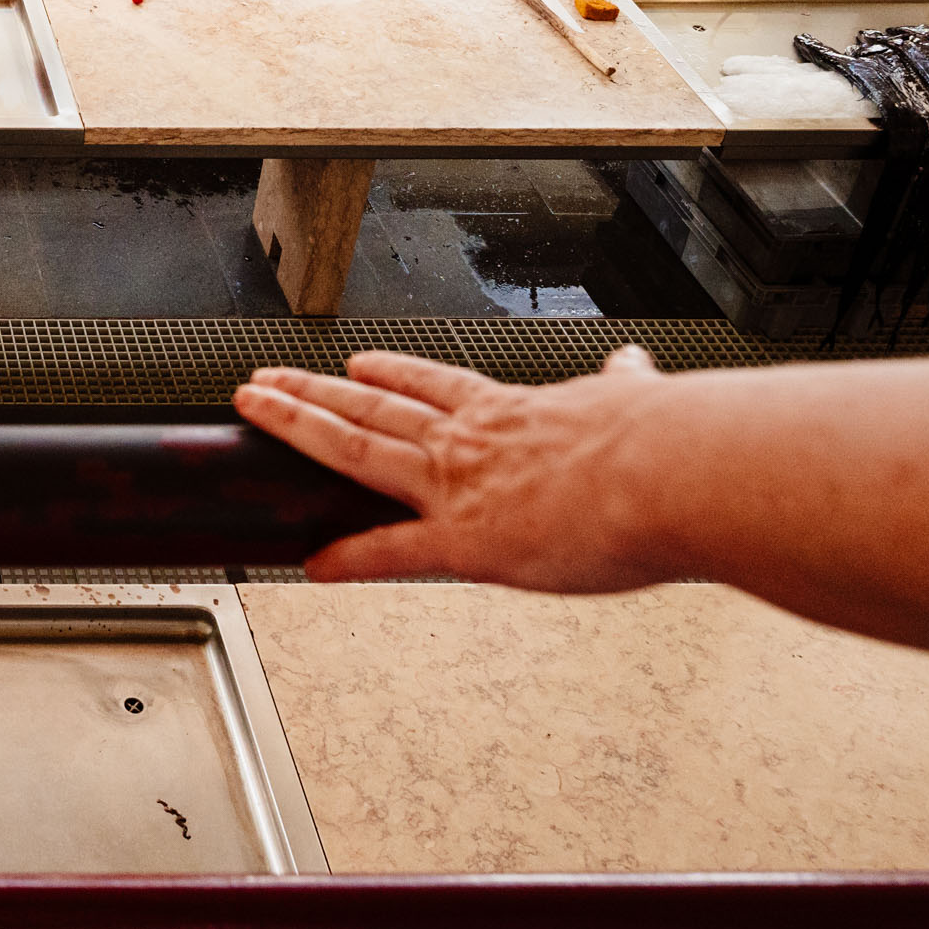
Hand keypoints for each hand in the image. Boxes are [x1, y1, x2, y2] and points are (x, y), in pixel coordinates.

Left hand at [233, 348, 672, 590]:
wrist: (674, 471)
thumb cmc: (672, 443)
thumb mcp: (640, 401)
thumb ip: (626, 391)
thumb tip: (638, 367)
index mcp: (515, 410)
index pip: (436, 385)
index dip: (391, 374)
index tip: (359, 364)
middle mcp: (472, 440)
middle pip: (371, 406)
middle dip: (312, 391)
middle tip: (266, 379)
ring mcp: (459, 487)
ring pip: (356, 448)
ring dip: (298, 428)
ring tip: (253, 409)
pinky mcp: (466, 542)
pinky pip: (390, 552)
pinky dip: (350, 558)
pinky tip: (314, 565)